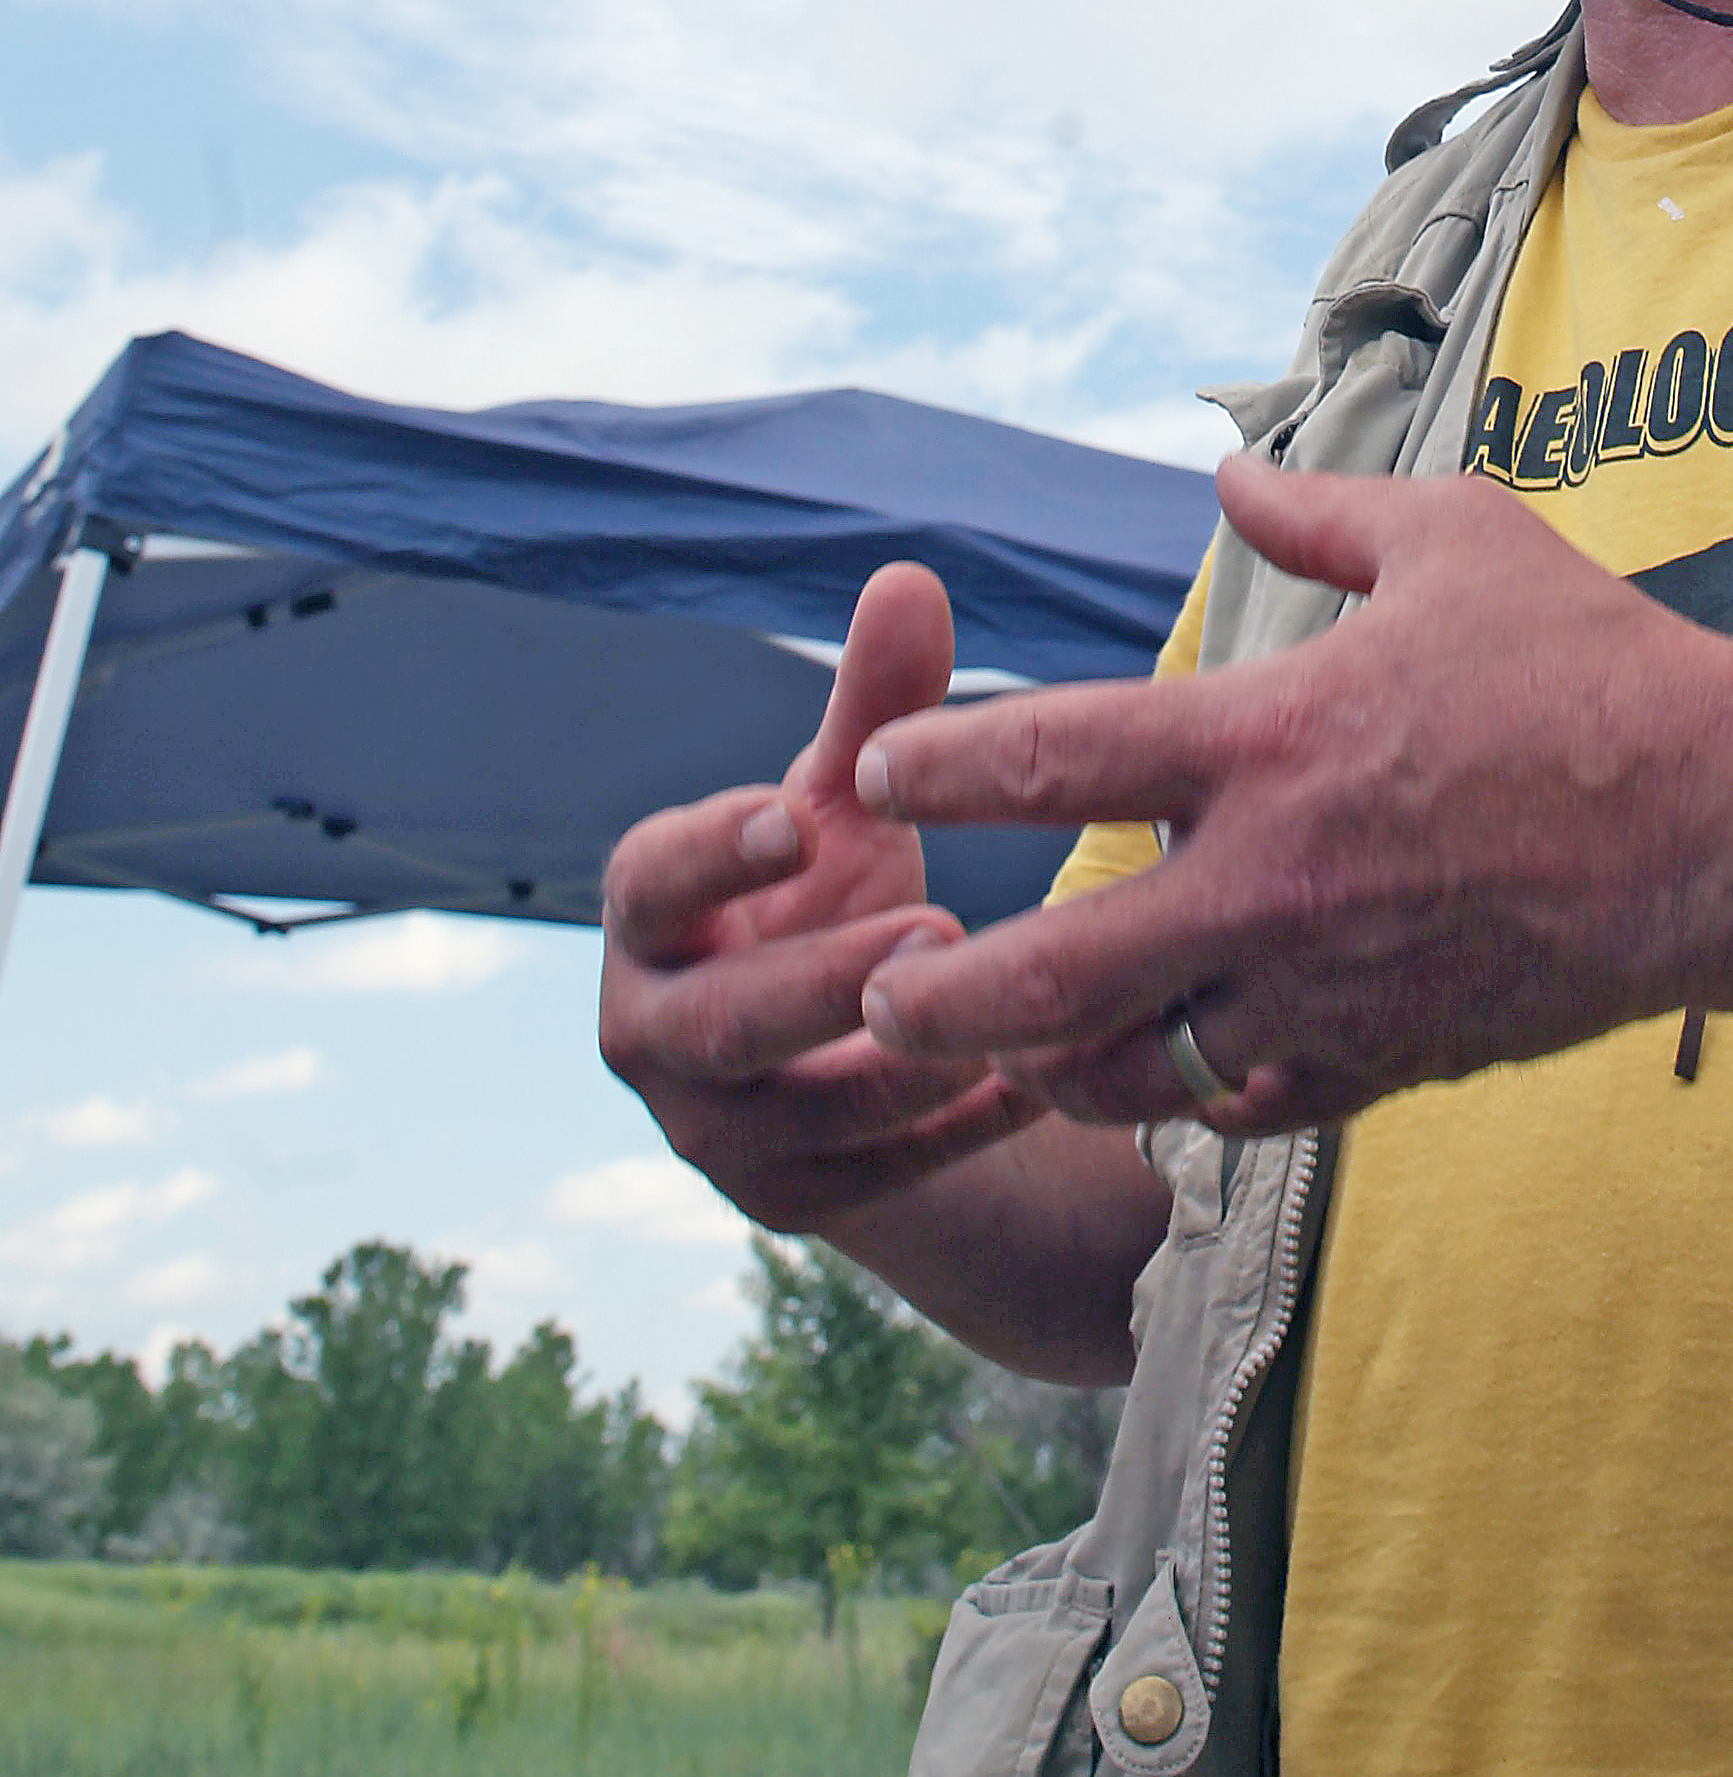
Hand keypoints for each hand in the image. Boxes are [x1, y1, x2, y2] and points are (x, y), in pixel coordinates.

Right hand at [598, 561, 1033, 1224]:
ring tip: (1000, 1022)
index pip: (649, 883)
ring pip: (795, 1117)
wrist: (834, 1046)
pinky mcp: (788, 1200)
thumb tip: (911, 576)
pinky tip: (1039, 1087)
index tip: (792, 819)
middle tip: (932, 927)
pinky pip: (871, 1180)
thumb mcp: (848, 807)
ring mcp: (715, 1126)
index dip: (711, 851)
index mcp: (655, 917)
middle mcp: (657, 1028)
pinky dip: (955, 1136)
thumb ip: (872, 706)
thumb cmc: (828, 895)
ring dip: (899, 1071)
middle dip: (820, 982)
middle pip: (720, 1019)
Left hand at [844, 454, 1732, 1133]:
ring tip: (996, 1046)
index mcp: (1274, 739)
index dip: (939, 764)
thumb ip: (1323, 516)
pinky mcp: (1383, 1061)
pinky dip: (1177, 1098)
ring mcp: (1325, 988)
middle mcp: (1274, 880)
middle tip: (879, 986)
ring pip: (1129, 1071)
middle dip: (935, 993)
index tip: (876, 767)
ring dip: (1044, 1065)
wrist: (1730, 825)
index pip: (1053, 757)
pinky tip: (1150, 1073)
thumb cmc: (1598, 670)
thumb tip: (1228, 479)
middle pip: (1045, 972)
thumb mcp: (1461, 541)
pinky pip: (1238, 1109)